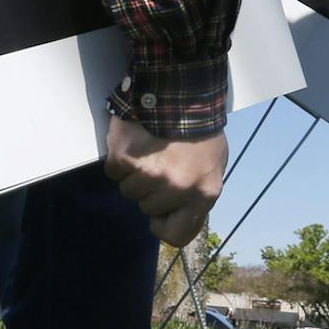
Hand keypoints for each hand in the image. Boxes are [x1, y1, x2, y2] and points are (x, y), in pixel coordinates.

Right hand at [102, 116, 225, 246]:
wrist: (181, 92)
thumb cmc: (201, 130)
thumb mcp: (213, 165)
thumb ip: (197, 192)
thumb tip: (177, 210)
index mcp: (203, 194)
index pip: (177, 235)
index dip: (164, 224)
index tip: (161, 213)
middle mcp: (176, 188)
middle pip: (147, 208)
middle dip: (150, 190)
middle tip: (159, 164)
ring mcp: (148, 174)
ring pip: (128, 190)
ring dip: (134, 174)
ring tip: (148, 151)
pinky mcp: (125, 157)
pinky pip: (114, 171)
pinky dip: (120, 158)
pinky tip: (135, 143)